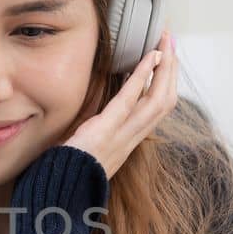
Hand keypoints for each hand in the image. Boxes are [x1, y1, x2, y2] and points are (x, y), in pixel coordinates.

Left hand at [63, 30, 178, 178]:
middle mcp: (131, 138)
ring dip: (165, 68)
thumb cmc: (70, 168)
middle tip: (171, 43)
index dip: (167, 84)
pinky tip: (150, 56)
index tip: (168, 60)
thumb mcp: (92, 146)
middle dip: (172, 70)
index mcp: (129, 141)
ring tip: (164, 44)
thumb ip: (102, 129)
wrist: (60, 190)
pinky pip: (129, 100)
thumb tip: (104, 110)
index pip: (158, 109)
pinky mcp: (105, 131)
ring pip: (158, 100)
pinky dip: (142, 76)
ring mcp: (121, 136)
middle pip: (165, 101)